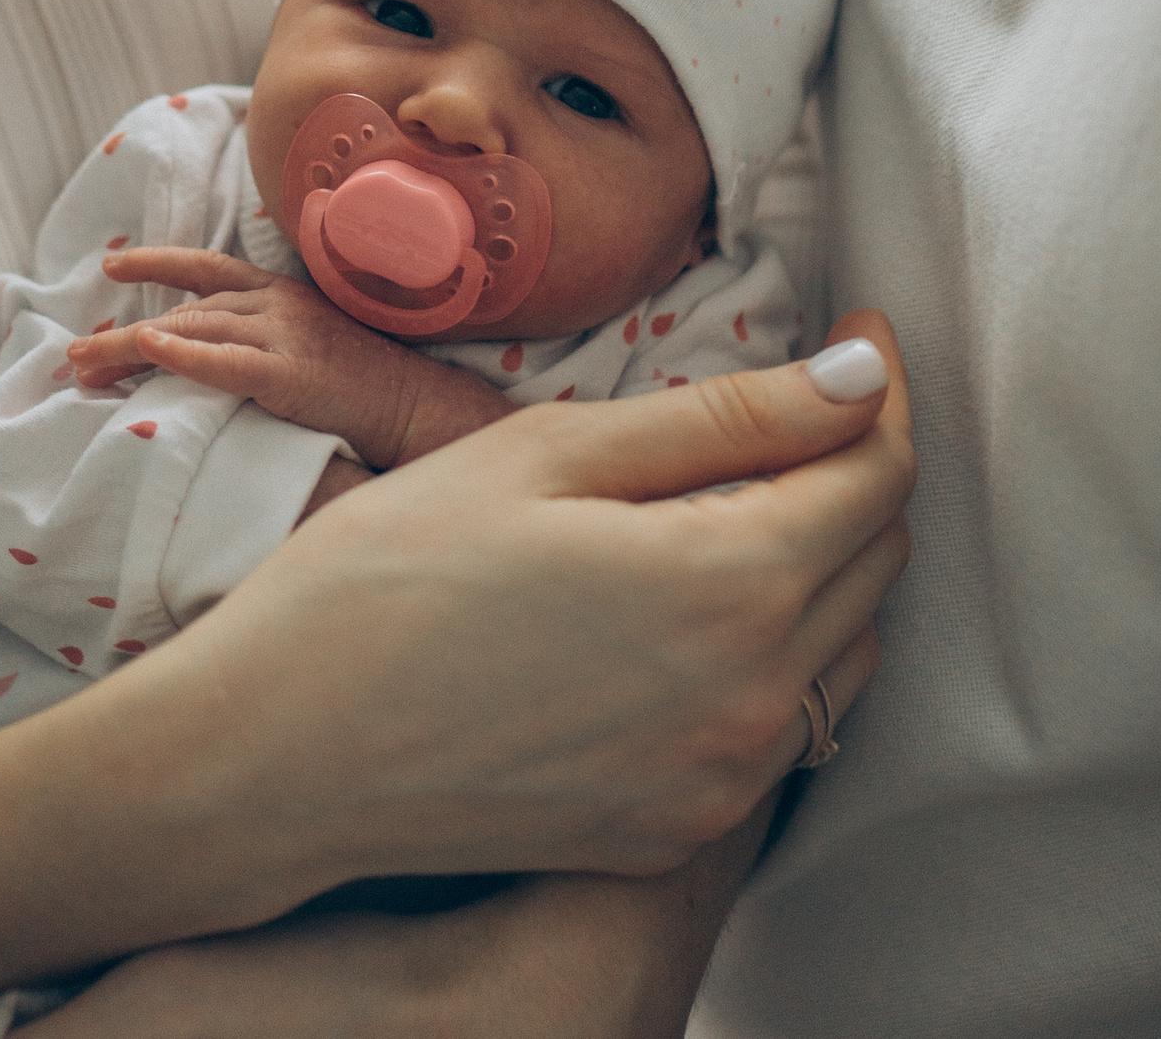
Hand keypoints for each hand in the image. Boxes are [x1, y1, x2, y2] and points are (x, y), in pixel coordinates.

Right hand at [0, 310, 912, 995]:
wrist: (282, 753)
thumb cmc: (390, 579)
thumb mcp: (550, 454)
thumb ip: (727, 417)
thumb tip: (860, 376)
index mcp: (732, 585)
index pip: (876, 472)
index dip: (878, 387)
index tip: (861, 330)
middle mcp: (756, 700)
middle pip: (874, 558)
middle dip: (852, 467)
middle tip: (788, 403)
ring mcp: (721, 780)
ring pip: (842, 650)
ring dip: (822, 565)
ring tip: (733, 501)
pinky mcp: (677, 829)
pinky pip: (779, 728)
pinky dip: (771, 657)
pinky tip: (685, 612)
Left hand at [68, 246, 514, 465]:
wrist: (415, 407)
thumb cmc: (363, 388)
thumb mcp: (308, 347)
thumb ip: (262, 340)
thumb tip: (207, 353)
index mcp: (280, 295)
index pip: (207, 268)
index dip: (157, 263)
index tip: (112, 266)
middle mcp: (276, 306)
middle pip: (183, 310)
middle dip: (122, 333)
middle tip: (72, 357)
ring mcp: (283, 336)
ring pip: (190, 331)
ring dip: (128, 350)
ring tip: (82, 370)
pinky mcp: (289, 373)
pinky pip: (226, 360)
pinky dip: (184, 354)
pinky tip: (149, 351)